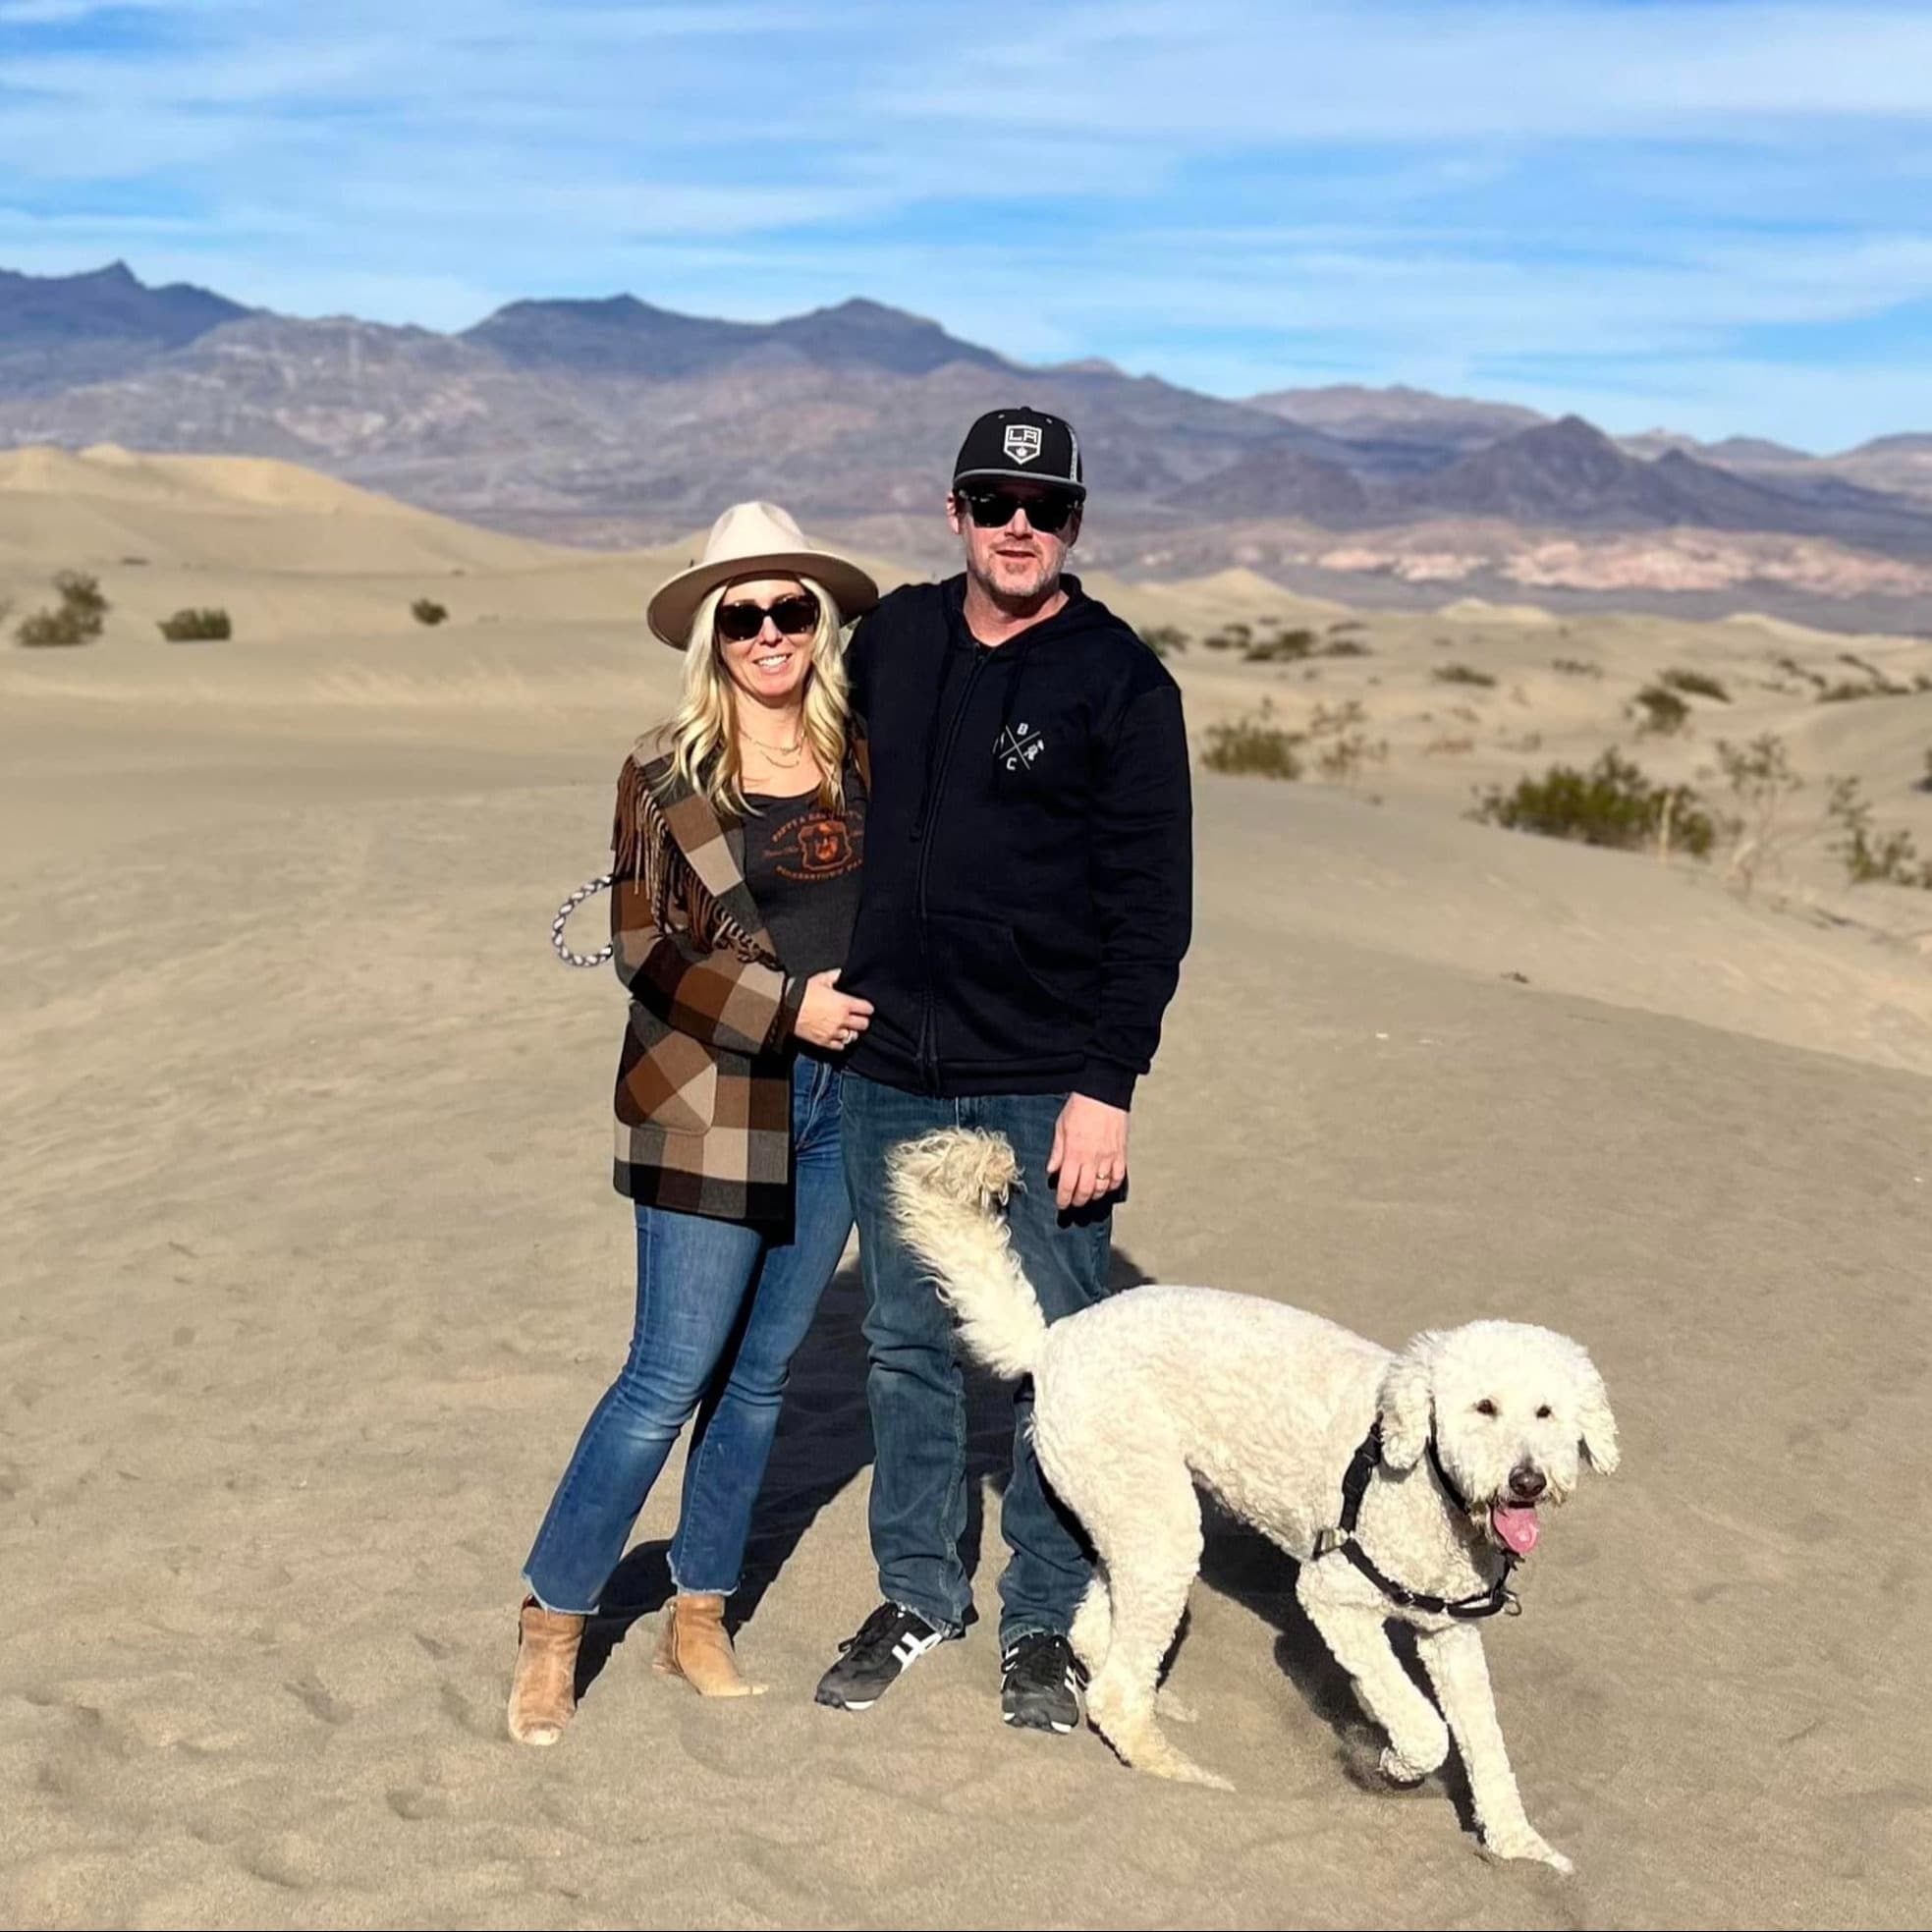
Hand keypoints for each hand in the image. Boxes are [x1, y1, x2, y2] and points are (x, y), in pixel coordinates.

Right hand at [795, 969, 872, 1051]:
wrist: (785, 1008)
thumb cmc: (802, 992)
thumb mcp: (821, 978)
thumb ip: (836, 976)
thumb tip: (844, 974)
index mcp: (845, 1003)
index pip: (867, 1009)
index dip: (867, 1007)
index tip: (864, 1007)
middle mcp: (842, 1020)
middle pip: (864, 1025)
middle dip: (861, 1020)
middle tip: (856, 1017)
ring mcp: (834, 1033)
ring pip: (853, 1037)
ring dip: (851, 1031)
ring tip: (845, 1027)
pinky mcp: (824, 1042)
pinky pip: (840, 1046)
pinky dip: (840, 1041)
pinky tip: (836, 1035)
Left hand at [1048, 1093, 1128, 1209]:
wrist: (1103, 1094)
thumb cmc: (1080, 1107)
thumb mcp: (1061, 1127)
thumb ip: (1057, 1151)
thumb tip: (1052, 1170)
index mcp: (1074, 1153)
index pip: (1068, 1185)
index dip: (1064, 1199)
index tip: (1061, 1204)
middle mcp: (1092, 1159)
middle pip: (1085, 1191)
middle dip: (1078, 1201)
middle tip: (1074, 1202)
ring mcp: (1108, 1158)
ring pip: (1102, 1188)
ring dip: (1094, 1196)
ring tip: (1088, 1196)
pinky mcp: (1121, 1154)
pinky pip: (1118, 1177)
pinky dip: (1112, 1185)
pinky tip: (1106, 1186)